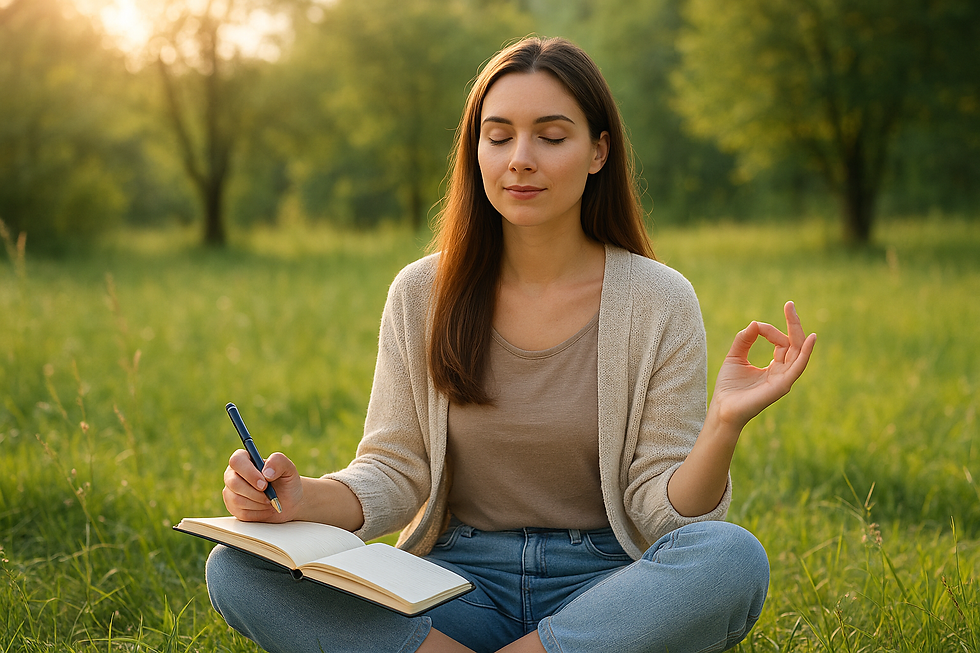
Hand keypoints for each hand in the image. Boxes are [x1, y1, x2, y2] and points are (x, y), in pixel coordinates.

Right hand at [222, 449, 303, 522]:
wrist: (289, 503)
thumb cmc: (287, 482)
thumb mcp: (289, 468)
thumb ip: (278, 462)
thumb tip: (266, 472)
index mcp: (245, 459)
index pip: (237, 460)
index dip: (249, 473)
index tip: (264, 484)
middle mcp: (233, 474)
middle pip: (233, 482)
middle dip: (255, 492)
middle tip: (269, 496)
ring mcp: (231, 491)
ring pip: (236, 499)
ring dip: (258, 503)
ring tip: (269, 501)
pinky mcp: (232, 507)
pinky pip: (240, 513)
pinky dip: (257, 513)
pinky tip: (264, 508)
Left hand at [709, 301, 816, 430]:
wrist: (723, 409)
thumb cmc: (729, 387)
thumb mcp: (735, 356)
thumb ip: (745, 339)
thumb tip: (755, 323)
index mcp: (775, 367)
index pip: (781, 342)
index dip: (769, 331)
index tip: (756, 327)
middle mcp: (783, 372)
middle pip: (795, 344)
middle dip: (793, 323)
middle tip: (789, 305)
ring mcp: (784, 379)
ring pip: (797, 351)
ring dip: (797, 331)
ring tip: (792, 313)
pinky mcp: (782, 386)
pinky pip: (799, 366)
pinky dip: (806, 352)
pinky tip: (810, 338)